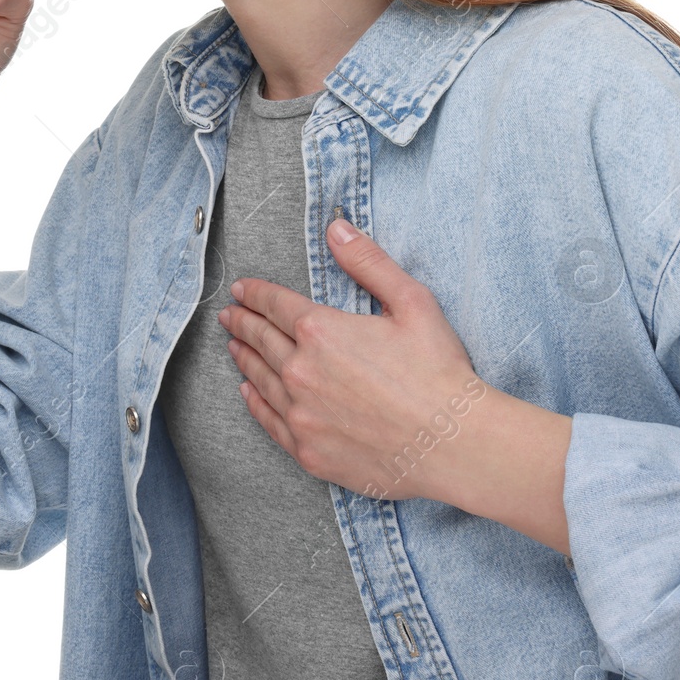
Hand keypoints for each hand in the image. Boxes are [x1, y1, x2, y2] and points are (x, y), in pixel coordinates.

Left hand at [218, 217, 490, 502]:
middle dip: (243, 323)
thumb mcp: (411, 301)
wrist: (450, 443)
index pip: (276, 305)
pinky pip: (269, 421)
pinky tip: (248, 393)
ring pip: (260, 380)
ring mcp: (301, 414)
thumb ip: (369, 262)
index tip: (240, 289)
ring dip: (245, 359)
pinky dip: (254, 403)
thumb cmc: (437, 371)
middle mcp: (301, 372)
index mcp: (321, 331)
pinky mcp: (308, 451)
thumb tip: (337, 229)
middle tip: (229, 315)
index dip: (255, 294)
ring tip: (234, 347)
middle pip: (261, 341)